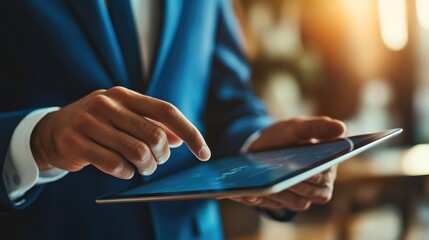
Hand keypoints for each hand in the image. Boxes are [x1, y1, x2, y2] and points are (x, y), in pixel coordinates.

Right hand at [30, 87, 210, 178]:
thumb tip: (179, 139)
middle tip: (157, 162)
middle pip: (154, 135)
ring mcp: (89, 122)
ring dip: (146, 167)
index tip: (204, 153)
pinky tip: (123, 170)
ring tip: (142, 168)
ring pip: (136, 152)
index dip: (190, 133)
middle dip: (163, 156)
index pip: (167, 111)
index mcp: (125, 95)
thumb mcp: (125, 116)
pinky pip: (115, 165)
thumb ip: (152, 125)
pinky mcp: (75, 143)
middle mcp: (107, 104)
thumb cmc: (99, 123)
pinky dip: (126, 173)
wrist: (53, 130)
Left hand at [231, 116, 345, 211]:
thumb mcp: (297, 126)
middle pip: (311, 193)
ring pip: (296, 203)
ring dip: (280, 194)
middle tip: (279, 177)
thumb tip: (342, 127)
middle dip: (295, 184)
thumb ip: (317, 126)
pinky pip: (276, 206)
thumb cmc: (285, 136)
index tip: (299, 167)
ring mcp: (303, 197)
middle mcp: (320, 186)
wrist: (262, 146)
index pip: (325, 175)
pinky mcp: (284, 203)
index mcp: (328, 165)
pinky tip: (251, 192)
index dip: (313, 174)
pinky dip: (264, 199)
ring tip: (264, 185)